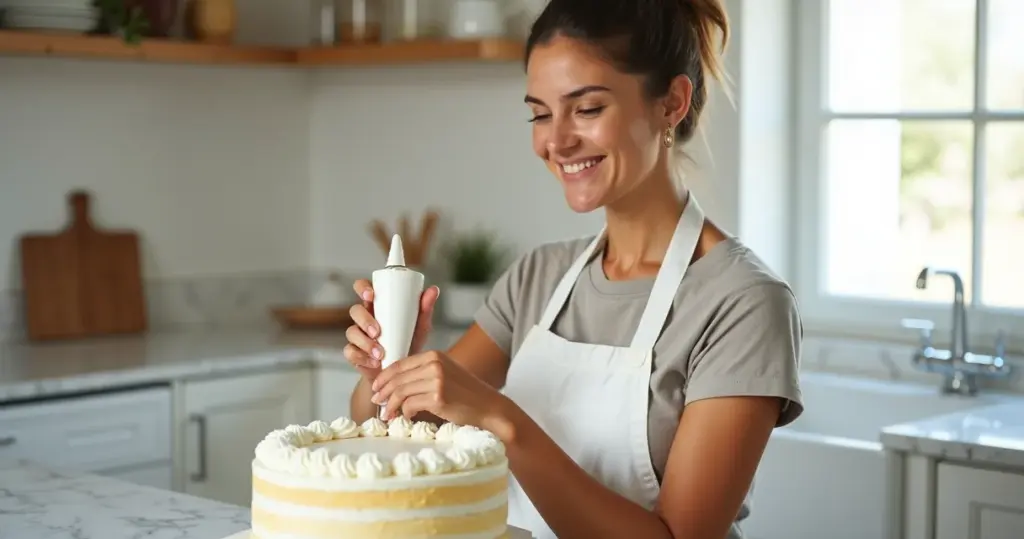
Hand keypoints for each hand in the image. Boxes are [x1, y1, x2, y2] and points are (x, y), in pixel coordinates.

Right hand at [344, 279, 439, 381]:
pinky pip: (350, 352)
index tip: (371, 295)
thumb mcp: (419, 326)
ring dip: (365, 342)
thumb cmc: (409, 342)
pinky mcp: (354, 353)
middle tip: (378, 332)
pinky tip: (374, 362)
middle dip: (364, 320)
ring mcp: (358, 335)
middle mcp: (364, 318)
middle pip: (355, 310)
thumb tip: (434, 289)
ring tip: (380, 353)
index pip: (362, 288)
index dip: (362, 288)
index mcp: (377, 306)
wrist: (402, 372)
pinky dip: (362, 357)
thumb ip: (425, 309)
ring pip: (351, 332)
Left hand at [370, 350, 509, 432]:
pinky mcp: (438, 398)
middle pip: (397, 378)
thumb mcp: (445, 374)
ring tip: (387, 414)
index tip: (376, 387)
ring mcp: (436, 380)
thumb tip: (394, 384)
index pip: (400, 364)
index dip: (384, 377)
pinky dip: (404, 413)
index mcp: (434, 355)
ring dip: (390, 405)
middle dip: (383, 392)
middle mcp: (434, 364)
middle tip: (376, 402)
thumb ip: (424, 373)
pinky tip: (406, 418)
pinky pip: (410, 405)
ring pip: (401, 392)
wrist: (489, 408)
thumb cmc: (467, 394)